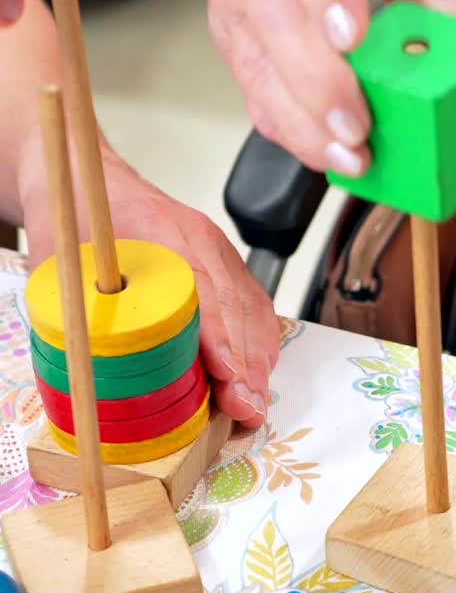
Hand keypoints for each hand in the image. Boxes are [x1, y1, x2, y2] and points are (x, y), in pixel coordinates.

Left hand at [20, 141, 279, 428]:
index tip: (229, 377)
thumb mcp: (59, 260)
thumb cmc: (76, 214)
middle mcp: (201, 241)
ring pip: (252, 311)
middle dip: (246, 366)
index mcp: (162, 231)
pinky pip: (253, 307)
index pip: (203, 290)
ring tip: (254, 406)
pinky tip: (255, 376)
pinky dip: (258, 346)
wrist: (90, 180)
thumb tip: (89, 371)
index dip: (219, 338)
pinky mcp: (223, 266)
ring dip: (257, 363)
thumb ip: (75, 306)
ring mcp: (218, 252)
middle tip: (247, 411)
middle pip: (237, 309)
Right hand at [208, 0, 455, 176]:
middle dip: (319, 82)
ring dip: (304, 123)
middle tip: (357, 128)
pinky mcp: (230, 44)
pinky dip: (292, 132)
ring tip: (348, 158)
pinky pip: (255, 95)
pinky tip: (326, 153)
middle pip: (275, 17)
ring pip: (258, 67)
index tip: (352, 39)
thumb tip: (451, 41)